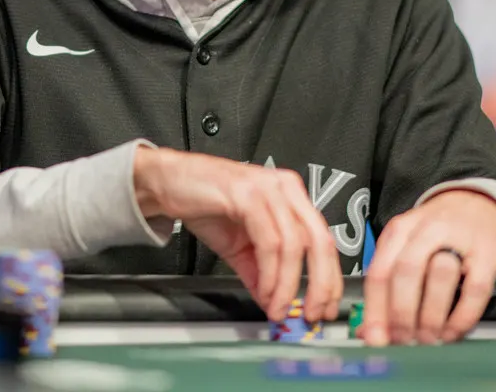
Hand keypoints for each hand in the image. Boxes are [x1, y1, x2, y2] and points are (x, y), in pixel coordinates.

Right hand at [133, 147, 343, 323]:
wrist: (167, 183)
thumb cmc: (203, 204)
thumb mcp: (239, 247)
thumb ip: (259, 273)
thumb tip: (276, 303)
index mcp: (290, 197)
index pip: (323, 240)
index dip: (328, 278)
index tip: (324, 306)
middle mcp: (285, 189)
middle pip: (319, 240)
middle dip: (320, 284)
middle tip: (310, 312)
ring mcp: (268, 188)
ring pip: (294, 244)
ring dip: (288, 285)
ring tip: (278, 307)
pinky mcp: (248, 194)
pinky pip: (269, 240)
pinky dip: (271, 272)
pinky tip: (265, 290)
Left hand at [359, 189, 495, 345]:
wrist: (478, 205)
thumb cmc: (436, 234)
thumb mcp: (405, 248)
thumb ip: (387, 286)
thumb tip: (368, 331)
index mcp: (399, 230)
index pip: (380, 271)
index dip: (376, 309)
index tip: (375, 338)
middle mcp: (426, 230)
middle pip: (405, 272)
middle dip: (401, 314)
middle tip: (402, 340)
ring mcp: (459, 239)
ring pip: (439, 276)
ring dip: (430, 316)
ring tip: (427, 338)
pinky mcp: (488, 253)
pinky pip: (475, 290)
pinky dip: (462, 317)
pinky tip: (452, 332)